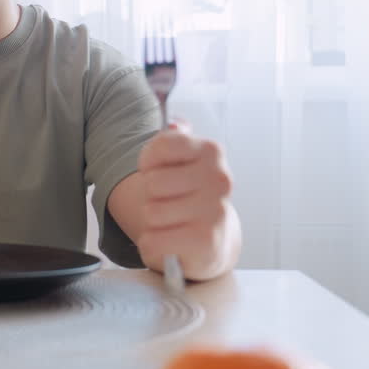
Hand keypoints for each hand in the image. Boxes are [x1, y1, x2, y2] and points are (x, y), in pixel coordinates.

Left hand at [134, 122, 236, 280]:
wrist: (214, 241)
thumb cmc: (190, 197)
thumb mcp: (181, 162)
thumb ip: (174, 139)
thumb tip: (174, 124)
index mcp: (211, 151)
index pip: (159, 147)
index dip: (149, 163)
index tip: (161, 172)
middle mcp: (220, 178)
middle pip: (152, 182)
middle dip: (152, 196)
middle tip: (170, 203)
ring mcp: (216, 211)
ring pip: (151, 212)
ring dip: (153, 222)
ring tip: (173, 223)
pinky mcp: (206, 241)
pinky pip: (153, 240)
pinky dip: (153, 244)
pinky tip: (171, 242)